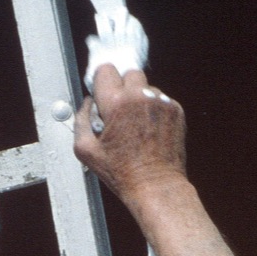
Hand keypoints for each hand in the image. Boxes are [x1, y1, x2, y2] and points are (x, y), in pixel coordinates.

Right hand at [74, 65, 186, 208]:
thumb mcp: (85, 150)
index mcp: (116, 103)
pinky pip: (160, 99)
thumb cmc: (122, 172)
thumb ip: (80, 120)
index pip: (105, 70)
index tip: (102, 93)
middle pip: (129, 73)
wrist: (156, 185)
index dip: (101, 82)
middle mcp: (140, 97)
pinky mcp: (175, 110)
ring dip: (139, 98)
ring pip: (146, 87)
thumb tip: (87, 104)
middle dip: (122, 87)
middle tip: (119, 109)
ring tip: (135, 124)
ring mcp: (161, 103)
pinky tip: (148, 129)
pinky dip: (153, 109)